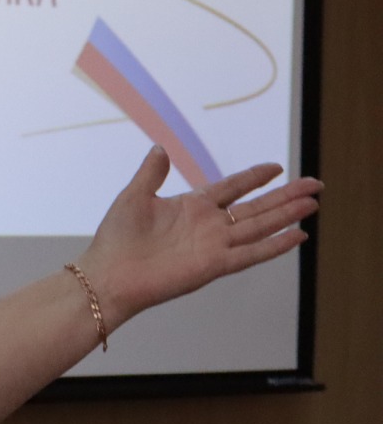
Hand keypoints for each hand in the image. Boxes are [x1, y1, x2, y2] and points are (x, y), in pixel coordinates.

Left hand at [75, 146, 321, 331]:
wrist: (108, 275)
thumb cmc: (116, 238)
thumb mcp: (133, 196)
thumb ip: (151, 173)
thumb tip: (160, 148)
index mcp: (191, 206)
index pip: (231, 187)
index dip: (254, 178)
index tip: (276, 167)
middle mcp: (208, 225)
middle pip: (256, 206)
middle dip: (285, 195)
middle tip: (315, 184)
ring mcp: (214, 245)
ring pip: (260, 227)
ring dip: (287, 215)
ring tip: (314, 203)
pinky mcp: (214, 265)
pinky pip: (251, 254)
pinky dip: (275, 245)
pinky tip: (297, 235)